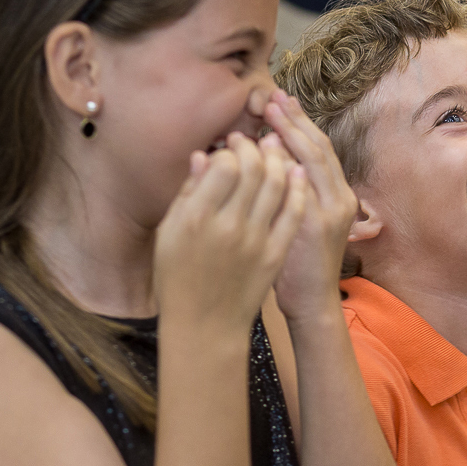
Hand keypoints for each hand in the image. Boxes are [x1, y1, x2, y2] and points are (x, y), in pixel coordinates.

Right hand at [155, 132, 307, 336]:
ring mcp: (256, 240)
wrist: (204, 325)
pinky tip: (297, 172)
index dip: (233, 150)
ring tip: (277, 149)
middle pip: (255, 169)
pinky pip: (292, 213)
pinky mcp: (275, 254)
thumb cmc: (178, 278)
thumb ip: (188, 193)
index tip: (231, 146)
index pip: (226, 165)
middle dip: (258, 147)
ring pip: (278, 185)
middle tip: (257, 140)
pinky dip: (297, 188)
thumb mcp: (169, 234)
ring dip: (281, 160)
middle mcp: (229, 226)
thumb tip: (203, 156)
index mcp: (197, 218)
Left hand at [263, 91, 357, 323]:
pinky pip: (301, 185)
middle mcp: (340, 198)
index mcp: (337, 196)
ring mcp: (331, 210)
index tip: (280, 102)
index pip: (319, 150)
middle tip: (273, 97)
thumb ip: (289, 192)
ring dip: (290, 133)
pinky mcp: (317, 224)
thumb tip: (265, 156)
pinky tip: (266, 149)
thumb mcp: (298, 222)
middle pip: (319, 148)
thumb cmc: (297, 265)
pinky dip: (284, 163)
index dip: (300, 124)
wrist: (310, 302)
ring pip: (313, 160)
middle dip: (295, 120)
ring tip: (269, 113)